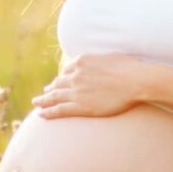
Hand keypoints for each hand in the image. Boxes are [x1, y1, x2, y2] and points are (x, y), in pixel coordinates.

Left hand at [31, 53, 149, 118]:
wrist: (135, 81)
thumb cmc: (131, 68)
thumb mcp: (111, 57)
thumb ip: (100, 60)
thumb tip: (103, 62)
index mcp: (82, 61)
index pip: (67, 70)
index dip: (61, 78)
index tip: (58, 82)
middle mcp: (75, 75)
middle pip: (58, 83)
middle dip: (50, 89)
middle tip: (44, 93)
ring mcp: (76, 91)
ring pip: (55, 96)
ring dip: (43, 100)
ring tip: (37, 103)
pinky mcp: (81, 106)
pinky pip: (60, 109)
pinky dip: (48, 112)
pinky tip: (41, 114)